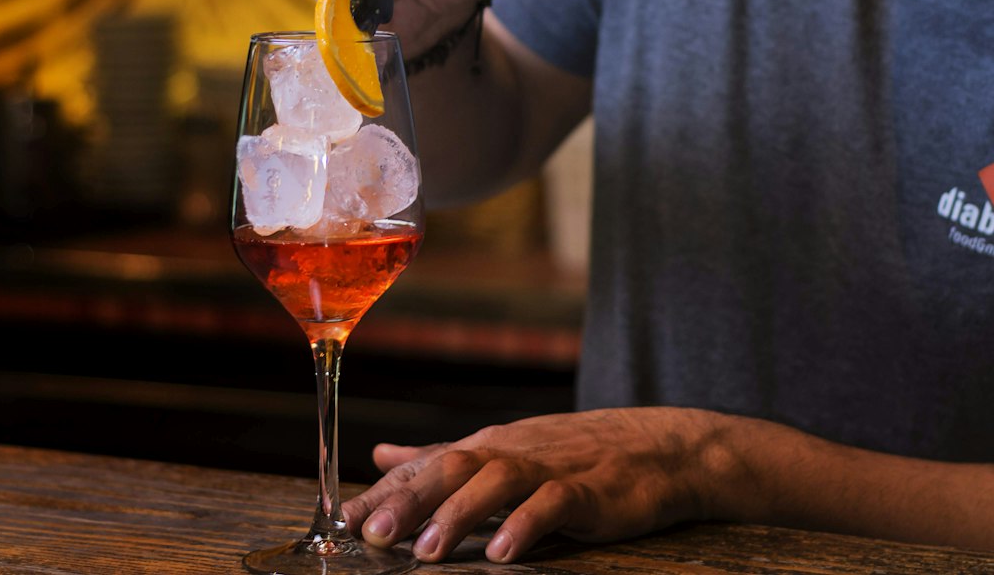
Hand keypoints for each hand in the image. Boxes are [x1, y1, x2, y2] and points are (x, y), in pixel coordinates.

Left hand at [342, 408, 721, 563]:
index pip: (427, 464)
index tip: (343, 522)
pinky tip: (503, 551)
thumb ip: (439, 457)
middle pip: (454, 466)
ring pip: (495, 481)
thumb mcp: (500, 450)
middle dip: (410, 500)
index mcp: (487, 446)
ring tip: (424, 551)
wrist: (653, 446)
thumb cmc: (570, 453)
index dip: (385, 492)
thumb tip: (380, 455)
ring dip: (458, 513)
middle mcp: (510, 450)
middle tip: (372, 536)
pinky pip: (553, 504)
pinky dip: (526, 523)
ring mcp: (549, 468)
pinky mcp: (587, 490)